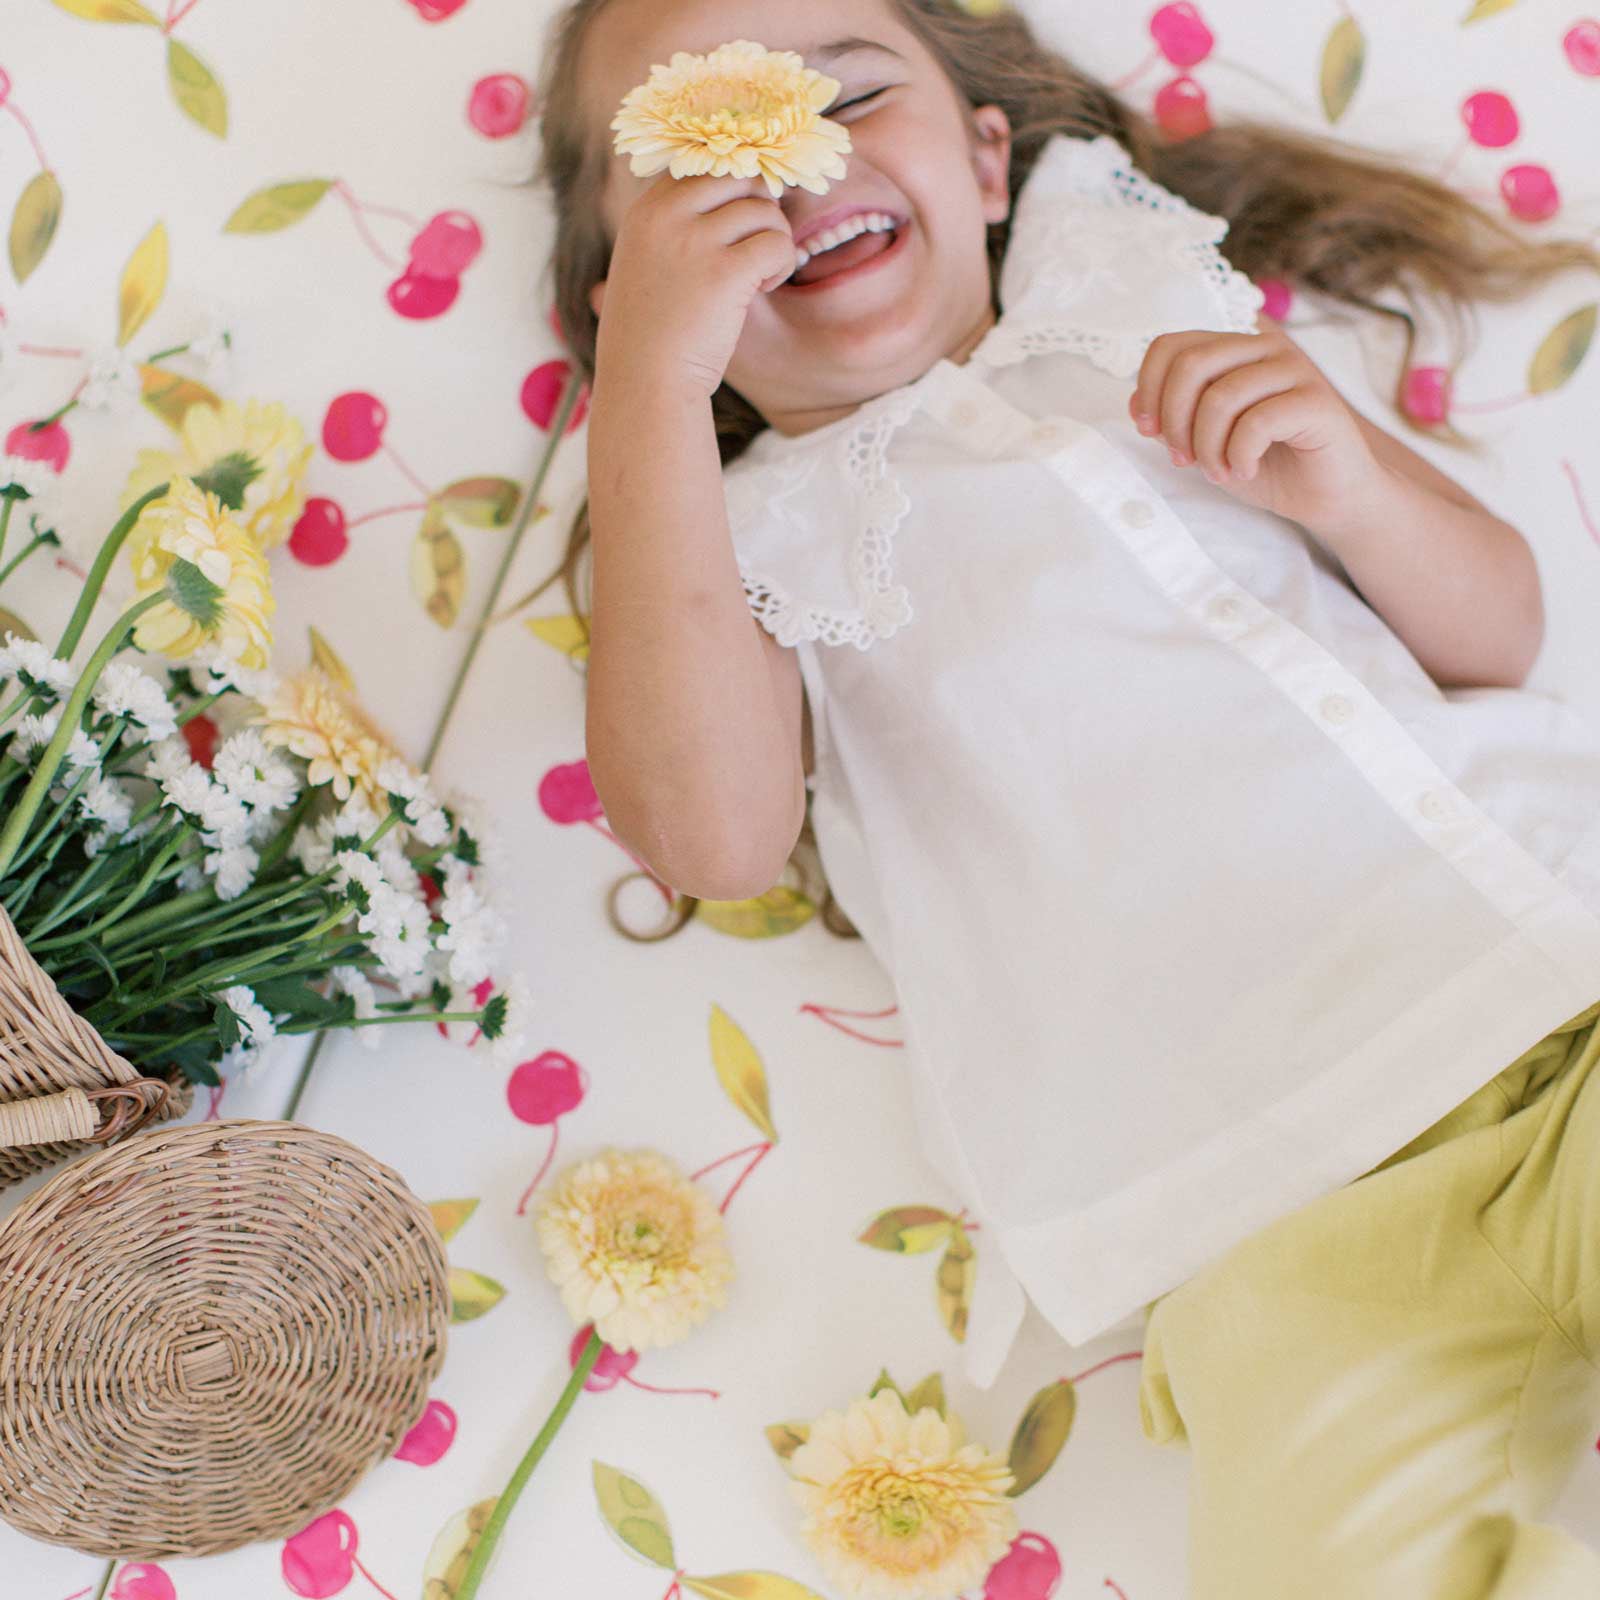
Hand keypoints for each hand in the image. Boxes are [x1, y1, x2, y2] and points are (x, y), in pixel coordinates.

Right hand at [590, 170, 798, 402]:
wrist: (645, 383)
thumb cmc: (651, 334)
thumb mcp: (647, 264)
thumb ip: (676, 226)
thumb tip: (739, 195)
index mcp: (646, 209)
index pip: (704, 163)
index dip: (735, 187)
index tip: (742, 221)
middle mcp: (667, 215)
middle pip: (740, 175)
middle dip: (760, 208)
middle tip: (756, 247)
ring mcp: (695, 240)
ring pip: (764, 209)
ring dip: (774, 240)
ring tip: (758, 276)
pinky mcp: (725, 271)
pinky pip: (777, 243)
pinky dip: (781, 264)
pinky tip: (763, 288)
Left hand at [1127, 323, 1386, 534]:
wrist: (1325, 495)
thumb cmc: (1265, 465)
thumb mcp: (1204, 442)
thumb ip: (1172, 419)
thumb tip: (1136, 404)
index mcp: (1233, 351)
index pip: (1170, 345)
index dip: (1149, 389)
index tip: (1150, 432)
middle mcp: (1263, 349)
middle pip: (1191, 365)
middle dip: (1174, 421)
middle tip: (1184, 459)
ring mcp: (1293, 369)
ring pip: (1220, 397)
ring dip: (1207, 447)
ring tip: (1218, 472)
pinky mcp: (1317, 400)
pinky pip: (1256, 422)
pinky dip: (1239, 455)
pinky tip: (1245, 470)